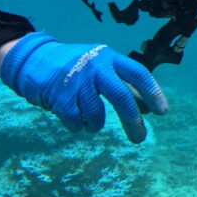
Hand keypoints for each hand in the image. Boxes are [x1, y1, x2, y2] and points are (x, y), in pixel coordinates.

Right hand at [0, 32, 167, 142]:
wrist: (34, 60)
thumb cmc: (77, 67)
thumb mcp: (101, 67)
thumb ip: (123, 84)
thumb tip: (149, 109)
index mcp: (109, 57)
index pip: (138, 73)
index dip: (152, 92)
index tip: (163, 111)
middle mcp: (95, 66)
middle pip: (121, 96)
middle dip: (133, 121)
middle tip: (140, 138)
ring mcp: (76, 80)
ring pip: (96, 115)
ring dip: (95, 125)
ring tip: (90, 121)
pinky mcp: (59, 96)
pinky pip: (76, 122)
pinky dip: (77, 126)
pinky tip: (73, 117)